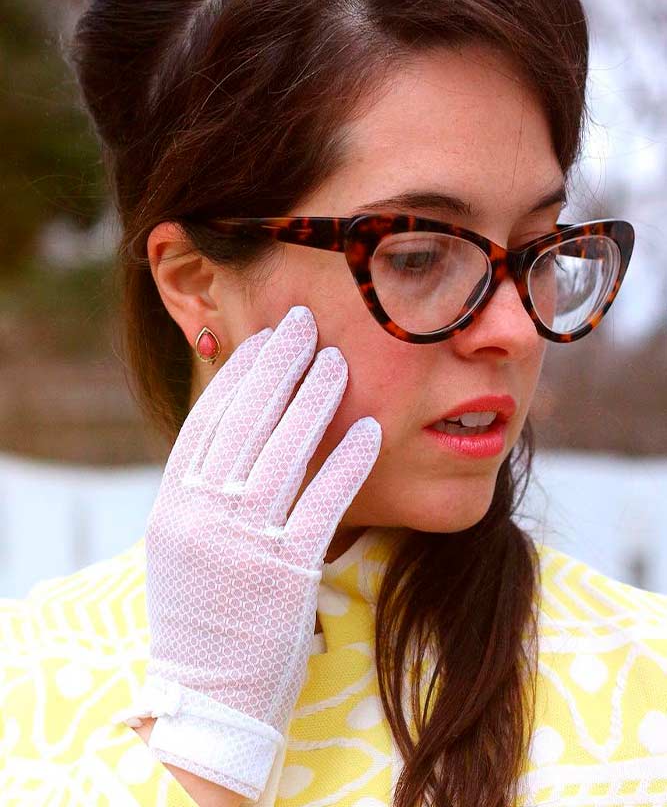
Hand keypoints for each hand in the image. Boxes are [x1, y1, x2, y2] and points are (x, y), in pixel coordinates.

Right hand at [127, 304, 381, 798]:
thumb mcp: (182, 545)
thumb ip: (202, 489)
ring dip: (313, 398)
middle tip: (304, 324)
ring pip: (283, 451)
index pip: (209, 421)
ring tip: (336, 360)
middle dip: (278, 365)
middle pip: (245, 422)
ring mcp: (242, 543)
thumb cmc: (201, 616)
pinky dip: (346, 460)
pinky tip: (367, 427)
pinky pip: (322, 502)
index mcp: (173, 505)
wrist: (210, 699)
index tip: (264, 338)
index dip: (239, 374)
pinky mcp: (285, 573)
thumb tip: (237, 427)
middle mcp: (202, 516)